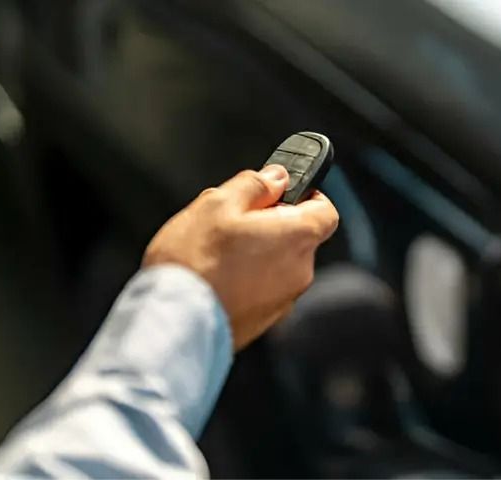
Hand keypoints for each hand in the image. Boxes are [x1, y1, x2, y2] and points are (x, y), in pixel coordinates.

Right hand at [143, 165, 338, 349]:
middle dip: (272, 225)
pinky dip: (248, 280)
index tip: (281, 192)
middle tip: (233, 221)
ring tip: (218, 253)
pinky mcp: (264, 321)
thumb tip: (277, 178)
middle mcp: (300, 272)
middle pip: (298, 238)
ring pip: (279, 265)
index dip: (307, 196)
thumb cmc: (194, 262)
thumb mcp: (217, 203)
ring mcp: (284, 301)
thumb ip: (254, 185)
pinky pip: (264, 290)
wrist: (174, 321)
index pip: (326, 211)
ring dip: (257, 254)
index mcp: (297, 237)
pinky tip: (216, 277)